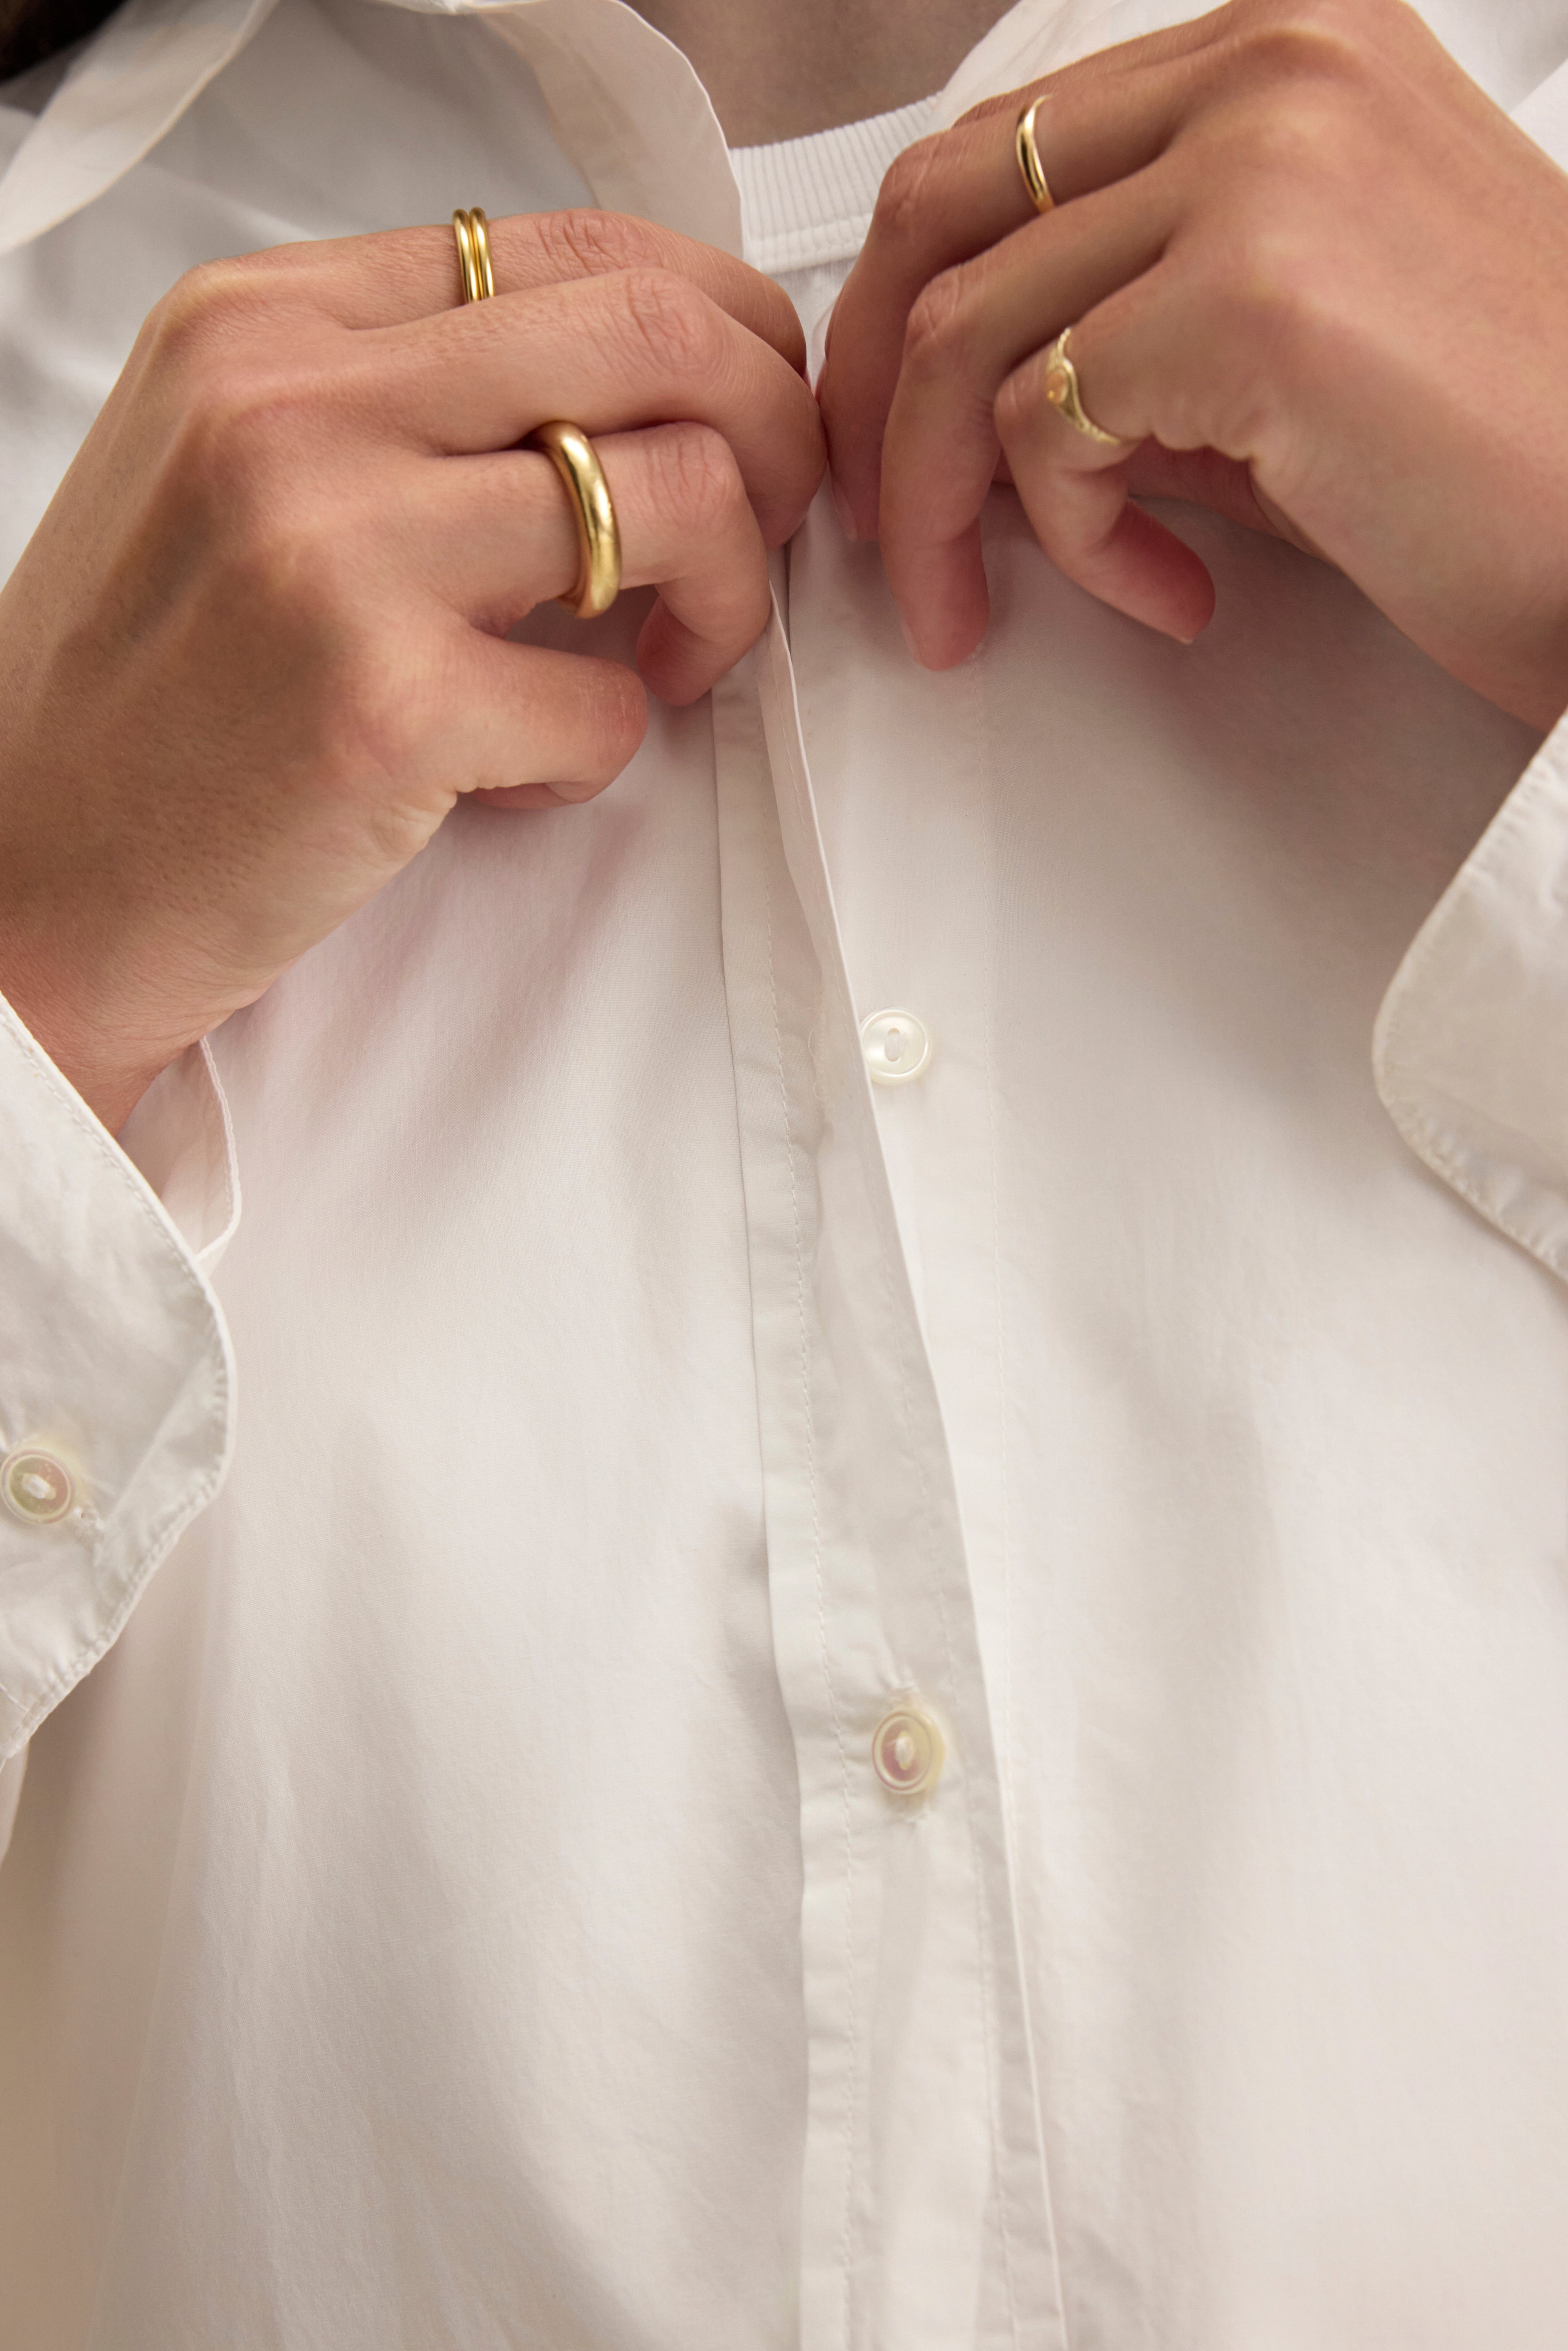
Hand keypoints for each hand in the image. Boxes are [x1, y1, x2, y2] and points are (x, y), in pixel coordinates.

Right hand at [0, 212, 822, 1130]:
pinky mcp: (383, 705)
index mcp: (267, 322)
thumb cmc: (152, 695)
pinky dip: (599, 753)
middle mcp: (296, 403)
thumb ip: (407, 407)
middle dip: (772, 437)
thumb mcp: (238, 474)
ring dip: (726, 595)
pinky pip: (612, 703)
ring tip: (663, 664)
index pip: (575, 249)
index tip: (739, 423)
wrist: (32, 882)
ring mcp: (336, 549)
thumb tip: (630, 399)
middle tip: (758, 535)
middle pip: (658, 336)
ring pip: (677, 496)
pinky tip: (509, 776)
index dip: (715, 332)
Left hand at [820, 0, 1567, 725]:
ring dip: (941, 503)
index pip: (1003, 150)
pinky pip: (1038, 425)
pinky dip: (1067, 545)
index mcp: (1283, 51)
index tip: (896, 431)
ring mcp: (1260, 171)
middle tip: (884, 527)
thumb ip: (1135, 322)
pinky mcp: (1252, 299)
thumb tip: (981, 393)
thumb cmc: (1504, 457)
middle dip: (875, 395)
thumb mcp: (1291, 342)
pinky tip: (1164, 593)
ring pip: (958, 333)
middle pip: (940, 211)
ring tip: (984, 602)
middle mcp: (1268, 70)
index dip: (905, 305)